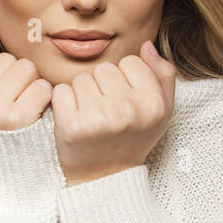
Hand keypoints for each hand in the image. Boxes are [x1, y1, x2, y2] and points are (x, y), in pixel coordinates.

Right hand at [0, 41, 52, 130]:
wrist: (0, 172)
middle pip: (5, 59)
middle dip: (14, 75)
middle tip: (12, 98)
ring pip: (26, 68)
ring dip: (31, 83)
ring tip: (23, 103)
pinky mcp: (18, 119)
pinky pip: (42, 87)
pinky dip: (44, 97)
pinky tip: (35, 111)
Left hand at [51, 40, 176, 184]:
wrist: (104, 177)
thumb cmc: (132, 139)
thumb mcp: (160, 111)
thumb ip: (162, 76)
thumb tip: (146, 45)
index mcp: (152, 103)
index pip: (130, 62)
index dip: (124, 79)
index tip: (124, 101)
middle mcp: (127, 109)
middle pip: (104, 69)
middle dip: (102, 86)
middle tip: (106, 112)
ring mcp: (98, 117)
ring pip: (81, 79)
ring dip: (82, 94)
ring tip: (91, 117)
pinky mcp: (71, 125)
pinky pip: (60, 91)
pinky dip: (63, 103)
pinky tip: (75, 120)